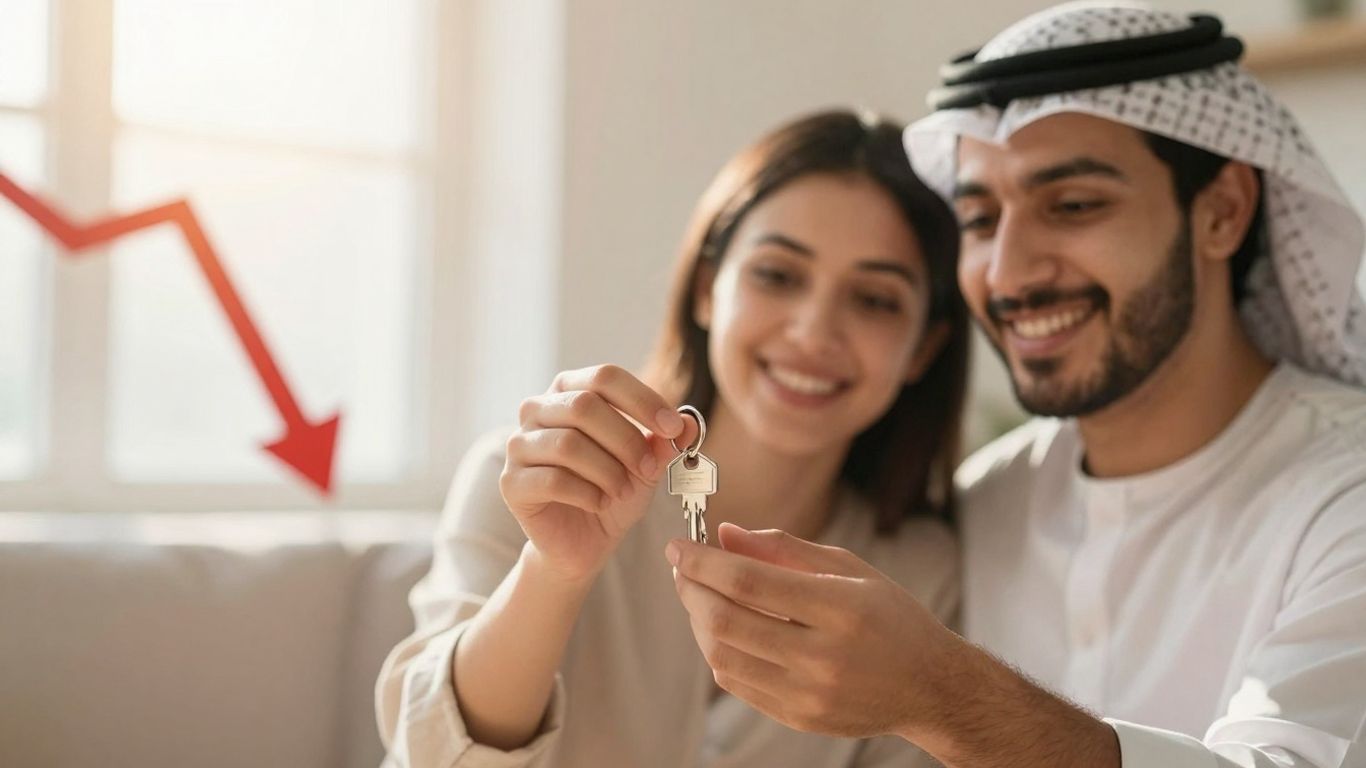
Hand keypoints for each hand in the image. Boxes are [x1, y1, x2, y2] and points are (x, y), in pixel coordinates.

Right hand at [502, 364, 696, 583]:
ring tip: (622, 490)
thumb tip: (687, 422)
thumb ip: (664, 441)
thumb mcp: (647, 463)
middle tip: (649, 469)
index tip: (672, 427)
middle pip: (583, 406)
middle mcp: (536, 409)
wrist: (584, 540)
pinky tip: (599, 503)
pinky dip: (587, 493)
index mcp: (569, 390)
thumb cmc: (613, 490)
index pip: (604, 377)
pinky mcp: (511, 482)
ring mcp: (518, 445)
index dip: (642, 399)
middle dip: (626, 440)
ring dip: (608, 471)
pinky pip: (553, 480)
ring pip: (568, 444)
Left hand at [666, 523, 960, 739]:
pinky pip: (736, 684)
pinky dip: (717, 652)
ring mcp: (809, 694)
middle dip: (690, 590)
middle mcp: (823, 656)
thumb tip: (724, 533)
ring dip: (698, 622)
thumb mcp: (850, 568)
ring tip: (699, 597)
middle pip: (726, 621)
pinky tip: (722, 629)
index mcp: (840, 608)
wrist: (929, 686)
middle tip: (682, 569)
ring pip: (722, 656)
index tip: (679, 547)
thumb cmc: (891, 618)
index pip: (749, 582)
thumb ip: (783, 549)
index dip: (703, 562)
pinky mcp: (798, 718)